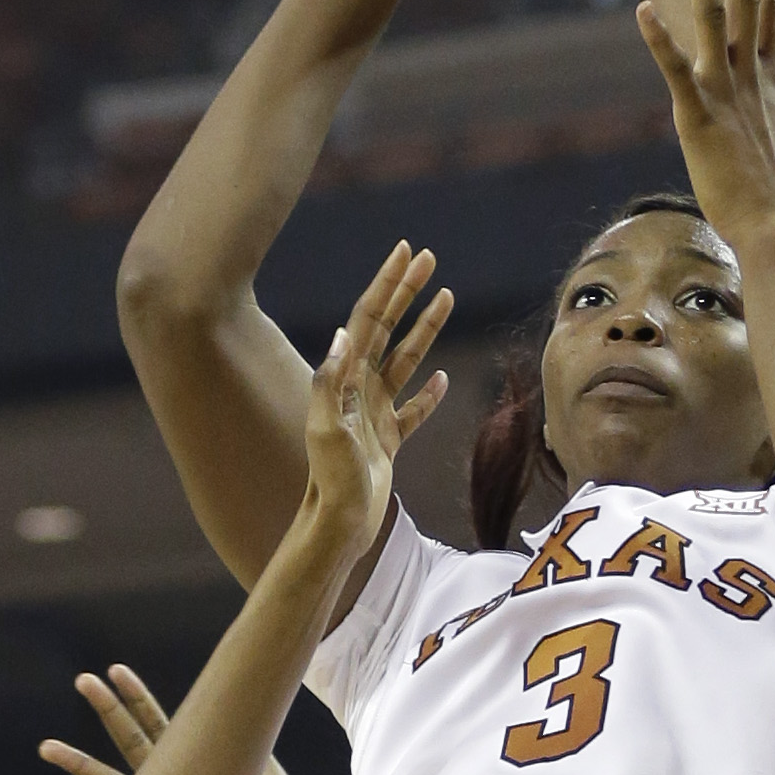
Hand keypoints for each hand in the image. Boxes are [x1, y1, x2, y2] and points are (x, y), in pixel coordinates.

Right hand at [43, 667, 309, 774]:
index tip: (116, 671)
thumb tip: (246, 712)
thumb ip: (253, 747)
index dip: (138, 698)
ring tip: (47, 746)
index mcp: (196, 768)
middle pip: (131, 741)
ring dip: (80, 765)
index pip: (161, 725)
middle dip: (107, 711)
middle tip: (82, 681)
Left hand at [301, 239, 453, 563]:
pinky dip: (429, 393)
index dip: (387, 283)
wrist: (340, 522)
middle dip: (407, 291)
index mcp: (347, 378)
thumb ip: (332, 380)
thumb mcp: (328, 427)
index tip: (405, 251)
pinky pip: (413, 409)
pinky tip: (443, 380)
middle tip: (427, 258)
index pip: (369, 318)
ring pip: (406, 360)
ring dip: (425, 328)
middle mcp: (360, 389)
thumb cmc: (332, 478)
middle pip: (387, 327)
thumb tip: (345, 333)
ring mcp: (375, 413)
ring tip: (446, 297)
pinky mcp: (388, 440)